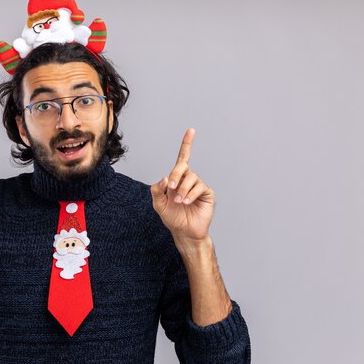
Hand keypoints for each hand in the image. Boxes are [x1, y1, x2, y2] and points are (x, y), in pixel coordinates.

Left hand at [150, 128, 214, 243]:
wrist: (184, 232)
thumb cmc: (172, 218)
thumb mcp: (159, 205)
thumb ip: (157, 191)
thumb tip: (164, 178)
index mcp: (177, 179)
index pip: (182, 158)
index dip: (187, 144)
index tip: (191, 130)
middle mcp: (188, 179)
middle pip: (183, 167)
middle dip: (176, 175)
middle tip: (171, 187)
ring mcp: (198, 186)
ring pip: (191, 178)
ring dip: (183, 190)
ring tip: (179, 202)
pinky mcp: (207, 193)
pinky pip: (199, 188)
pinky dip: (190, 195)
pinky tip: (186, 203)